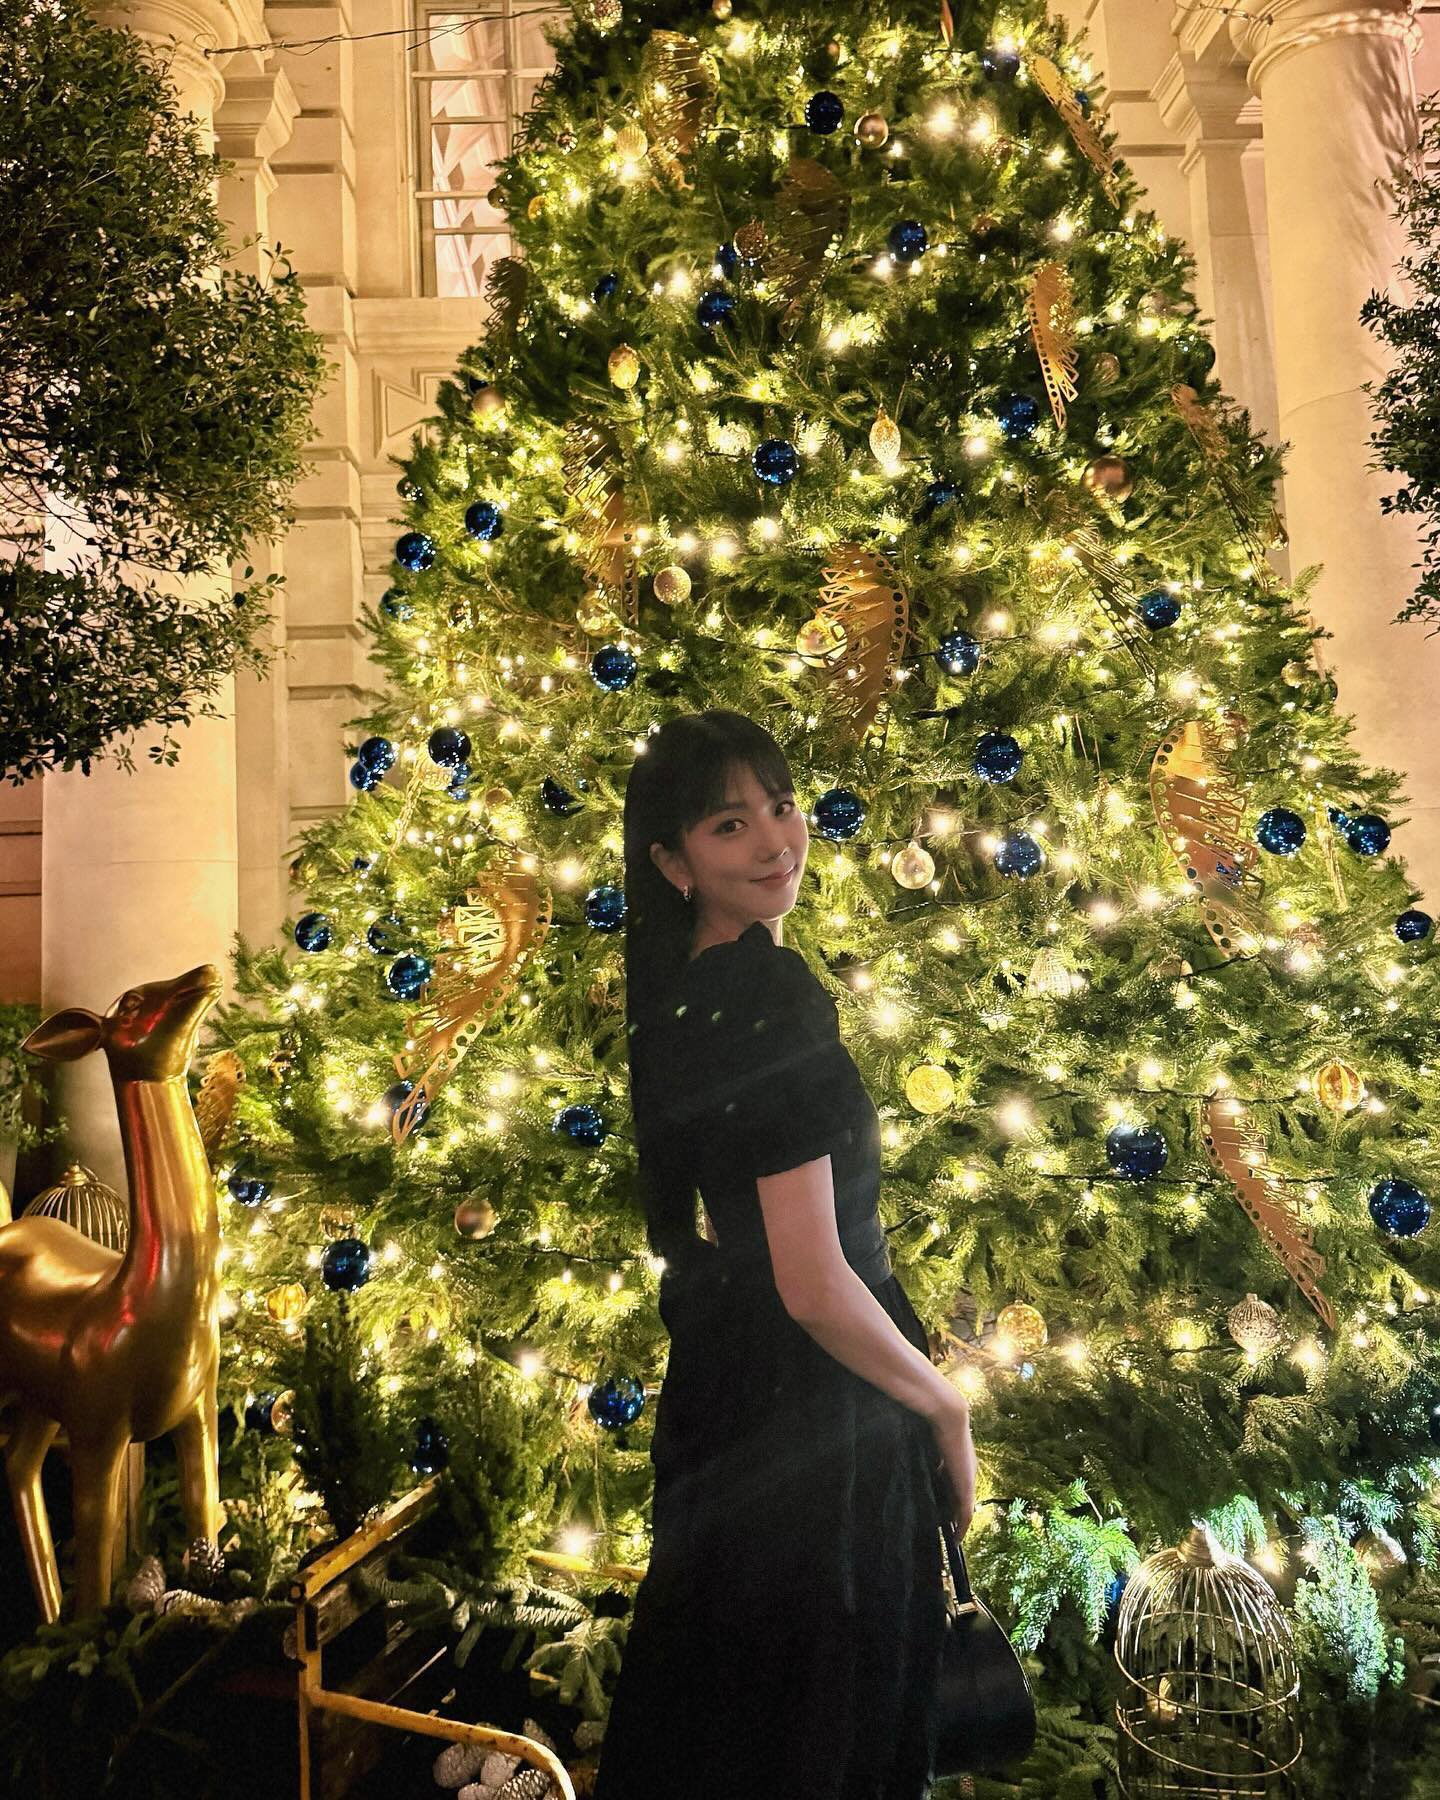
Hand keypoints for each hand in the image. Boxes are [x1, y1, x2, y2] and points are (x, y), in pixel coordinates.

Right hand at [930, 1397, 977, 1540]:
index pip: (952, 1487)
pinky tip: (955, 1538)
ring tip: (948, 1538)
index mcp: (957, 1463)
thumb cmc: (934, 1422)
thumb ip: (923, 1453)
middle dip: (952, 1515)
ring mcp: (967, 1481)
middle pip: (959, 1501)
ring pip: (964, 1510)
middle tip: (942, 1531)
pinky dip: (962, 1527)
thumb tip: (906, 1453)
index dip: (946, 1501)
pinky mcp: (966, 1487)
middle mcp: (966, 1474)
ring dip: (957, 1524)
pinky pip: (965, 1514)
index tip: (937, 1513)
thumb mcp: (927, 1442)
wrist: (949, 1416)